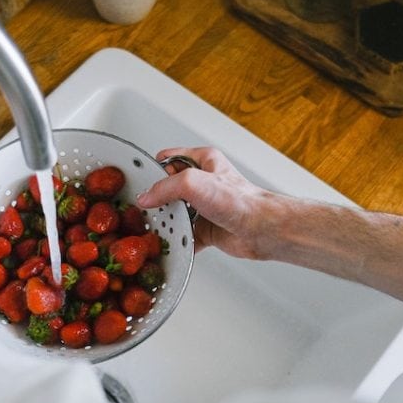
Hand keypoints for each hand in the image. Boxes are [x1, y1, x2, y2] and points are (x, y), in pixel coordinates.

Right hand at [136, 147, 293, 258]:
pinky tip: (172, 243)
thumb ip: (165, 187)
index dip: (153, 170)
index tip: (140, 183)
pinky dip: (177, 241)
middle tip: (147, 208)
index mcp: (202, 161)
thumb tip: (146, 197)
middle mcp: (203, 182)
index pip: (167, 159)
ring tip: (158, 227)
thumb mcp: (194, 183)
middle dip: (157, 200)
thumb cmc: (240, 201)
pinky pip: (184, 235)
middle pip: (168, 189)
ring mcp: (204, 206)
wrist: (262, 230)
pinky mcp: (206, 228)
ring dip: (167, 222)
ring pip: (175, 213)